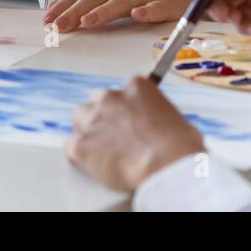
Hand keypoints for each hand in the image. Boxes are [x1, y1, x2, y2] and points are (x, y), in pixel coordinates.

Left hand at [43, 0, 188, 31]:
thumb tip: (72, 13)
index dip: (65, 2)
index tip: (48, 18)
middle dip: (75, 10)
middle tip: (59, 26)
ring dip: (103, 11)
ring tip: (87, 23)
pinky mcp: (169, 1)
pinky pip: (158, 6)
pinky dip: (147, 10)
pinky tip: (138, 15)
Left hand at [66, 75, 204, 190]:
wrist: (167, 164)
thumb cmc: (179, 145)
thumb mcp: (176, 120)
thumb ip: (159, 117)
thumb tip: (162, 129)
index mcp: (136, 86)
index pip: (123, 91)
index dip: (126, 108)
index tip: (129, 120)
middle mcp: (110, 98)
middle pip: (97, 102)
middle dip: (104, 117)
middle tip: (115, 136)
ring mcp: (93, 119)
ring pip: (80, 120)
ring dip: (89, 132)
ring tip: (103, 151)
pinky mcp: (81, 144)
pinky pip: (72, 147)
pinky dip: (80, 156)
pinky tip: (93, 165)